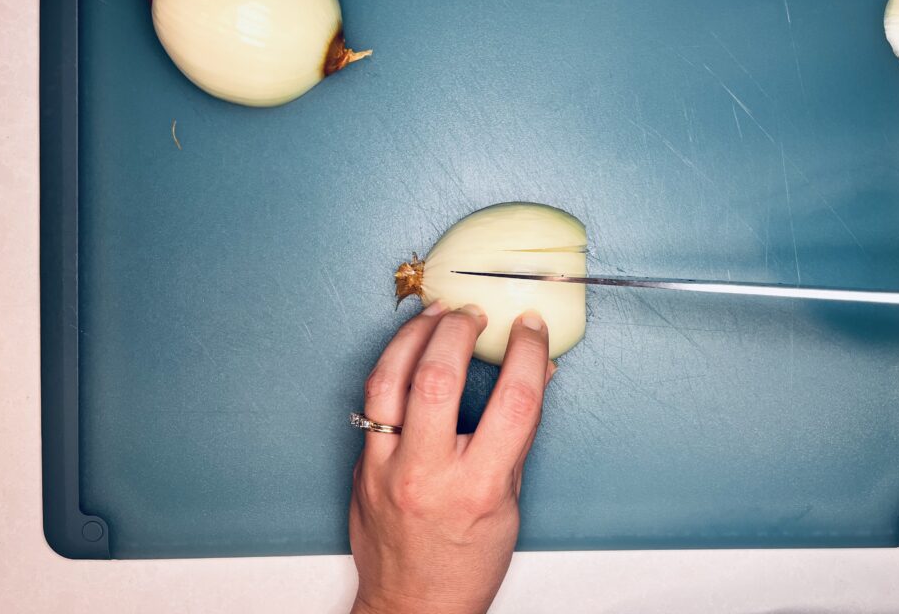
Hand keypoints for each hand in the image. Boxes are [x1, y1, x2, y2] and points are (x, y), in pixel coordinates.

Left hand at [349, 302, 554, 613]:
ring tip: (433, 314)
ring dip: (414, 336)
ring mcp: (387, 469)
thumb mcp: (508, 502)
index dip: (526, 353)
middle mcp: (428, 475)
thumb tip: (535, 376)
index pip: (513, 402)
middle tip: (472, 313)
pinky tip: (408, 349)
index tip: (529, 327)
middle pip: (439, 378)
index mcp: (478, 487)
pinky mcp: (363, 467)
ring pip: (390, 381)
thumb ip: (517, 435)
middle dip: (458, 330)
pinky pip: (371, 402)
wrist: (413, 606)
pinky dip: (391, 366)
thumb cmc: (466, 564)